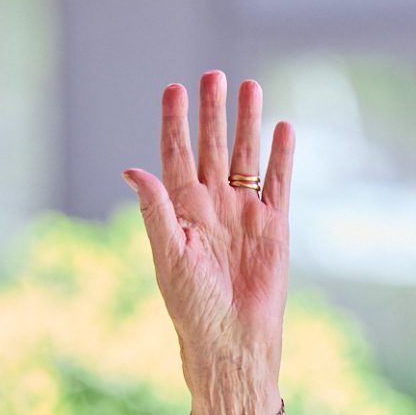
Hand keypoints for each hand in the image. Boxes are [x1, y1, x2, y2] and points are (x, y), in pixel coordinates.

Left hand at [125, 72, 294, 414]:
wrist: (232, 340)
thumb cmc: (192, 306)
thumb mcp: (168, 254)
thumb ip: (155, 209)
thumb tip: (132, 168)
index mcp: (181, 210)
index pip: (176, 155)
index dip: (174, 123)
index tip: (174, 89)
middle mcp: (212, 206)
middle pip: (212, 147)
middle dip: (212, 112)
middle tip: (212, 74)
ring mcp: (244, 213)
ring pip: (247, 156)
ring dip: (247, 123)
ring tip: (249, 86)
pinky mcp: (274, 226)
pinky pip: (279, 182)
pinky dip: (282, 155)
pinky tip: (283, 127)